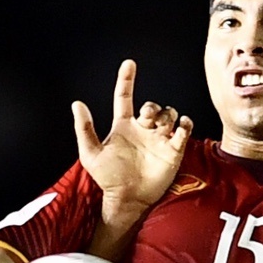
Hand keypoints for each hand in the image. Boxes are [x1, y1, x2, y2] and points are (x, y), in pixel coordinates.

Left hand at [72, 60, 190, 218]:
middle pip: (152, 106)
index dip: (126, 79)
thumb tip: (77, 103)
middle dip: (152, 106)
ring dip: (166, 114)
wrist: (127, 200)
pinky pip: (183, 130)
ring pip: (168, 114)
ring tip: (161, 126)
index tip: (129, 63)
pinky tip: (181, 125)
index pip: (124, 97)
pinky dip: (185, 124)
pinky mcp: (173, 150)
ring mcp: (159, 139)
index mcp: (123, 126)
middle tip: (147, 116)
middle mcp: (142, 130)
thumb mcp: (91, 154)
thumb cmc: (108, 179)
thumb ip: (84, 129)